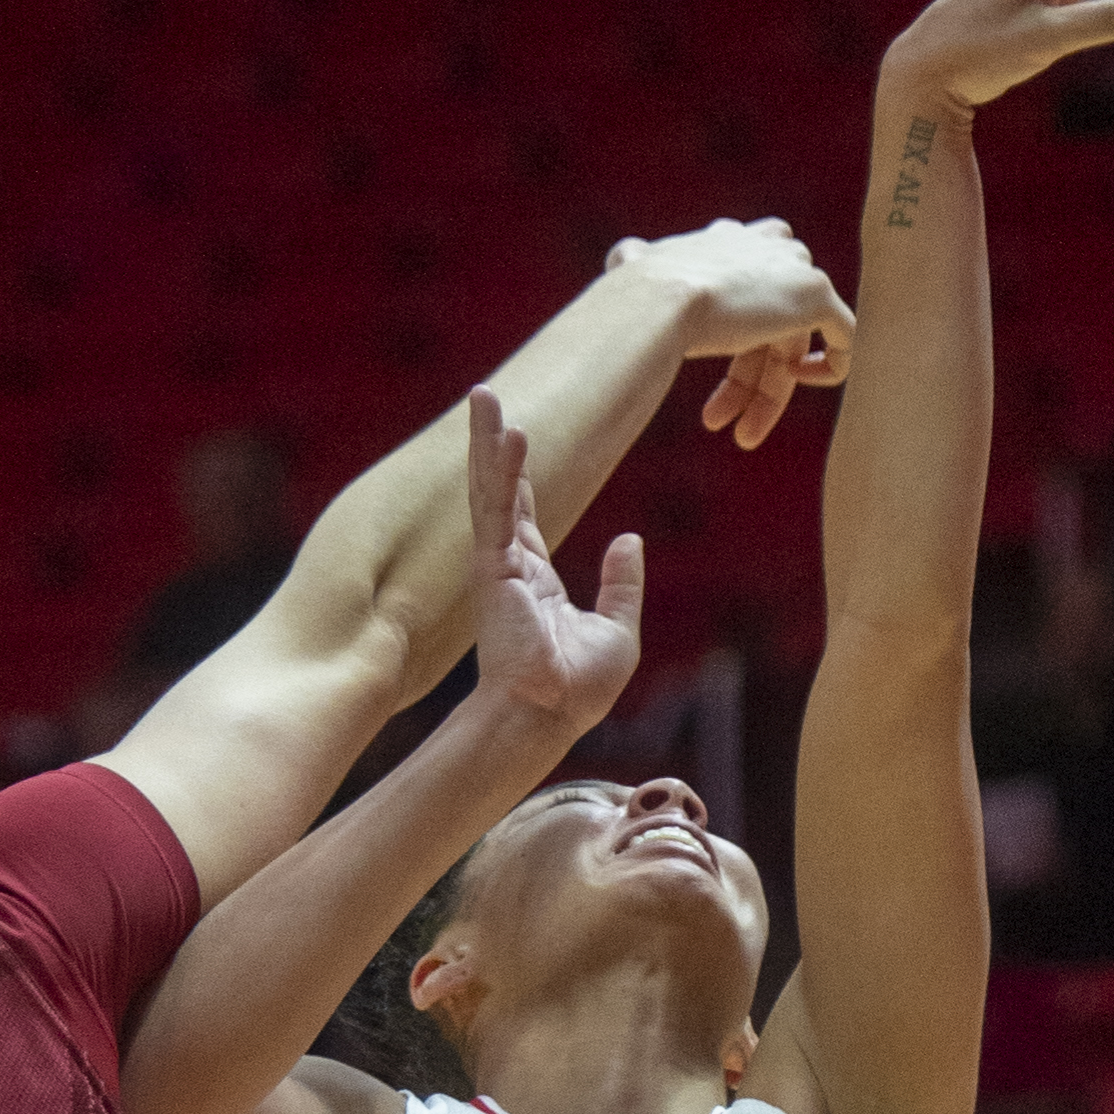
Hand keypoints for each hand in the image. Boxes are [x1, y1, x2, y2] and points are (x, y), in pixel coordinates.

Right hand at [467, 387, 642, 733]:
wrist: (549, 717)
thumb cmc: (578, 689)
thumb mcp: (617, 630)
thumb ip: (622, 583)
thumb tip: (630, 539)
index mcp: (534, 579)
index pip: (524, 514)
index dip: (519, 475)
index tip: (514, 440)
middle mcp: (510, 565)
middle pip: (500, 490)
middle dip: (491, 444)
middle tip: (484, 398)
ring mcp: (498, 565)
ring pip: (491, 490)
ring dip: (487, 442)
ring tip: (484, 396)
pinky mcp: (494, 570)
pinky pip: (499, 510)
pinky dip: (502, 471)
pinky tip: (508, 435)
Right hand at [605, 217, 855, 452]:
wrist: (660, 298)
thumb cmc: (638, 291)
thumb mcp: (631, 263)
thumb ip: (635, 260)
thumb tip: (625, 258)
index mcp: (727, 239)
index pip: (743, 286)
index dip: (729, 333)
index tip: (700, 363)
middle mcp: (765, 246)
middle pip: (769, 320)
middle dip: (743, 375)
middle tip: (716, 421)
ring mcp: (794, 270)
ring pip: (793, 339)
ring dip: (767, 389)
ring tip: (743, 432)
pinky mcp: (816, 295)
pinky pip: (844, 334)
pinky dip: (831, 365)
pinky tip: (800, 388)